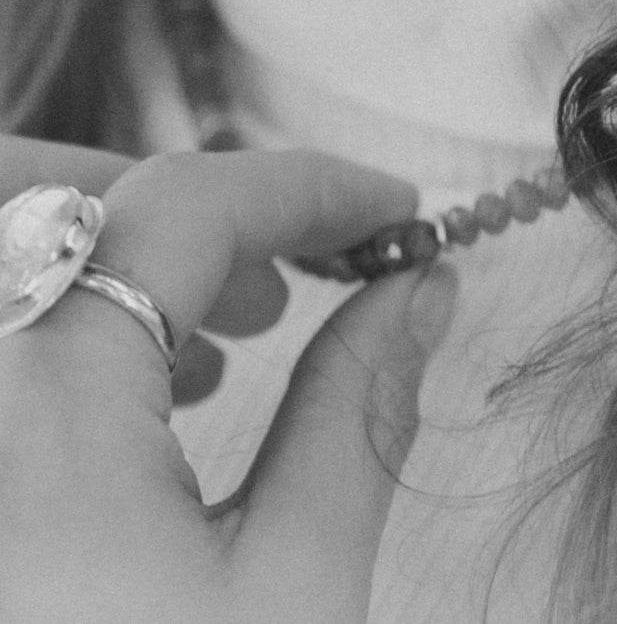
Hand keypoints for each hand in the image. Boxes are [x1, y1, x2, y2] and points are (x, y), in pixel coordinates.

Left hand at [0, 136, 454, 623]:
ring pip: (17, 261)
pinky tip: (152, 401)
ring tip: (241, 335)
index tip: (396, 218)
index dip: (308, 189)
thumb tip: (419, 286)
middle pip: (51, 195)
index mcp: (43, 402)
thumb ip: (354, 413)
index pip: (182, 204)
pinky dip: (69, 326)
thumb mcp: (290, 589)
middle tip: (303, 259)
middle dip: (188, 199)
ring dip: (126, 259)